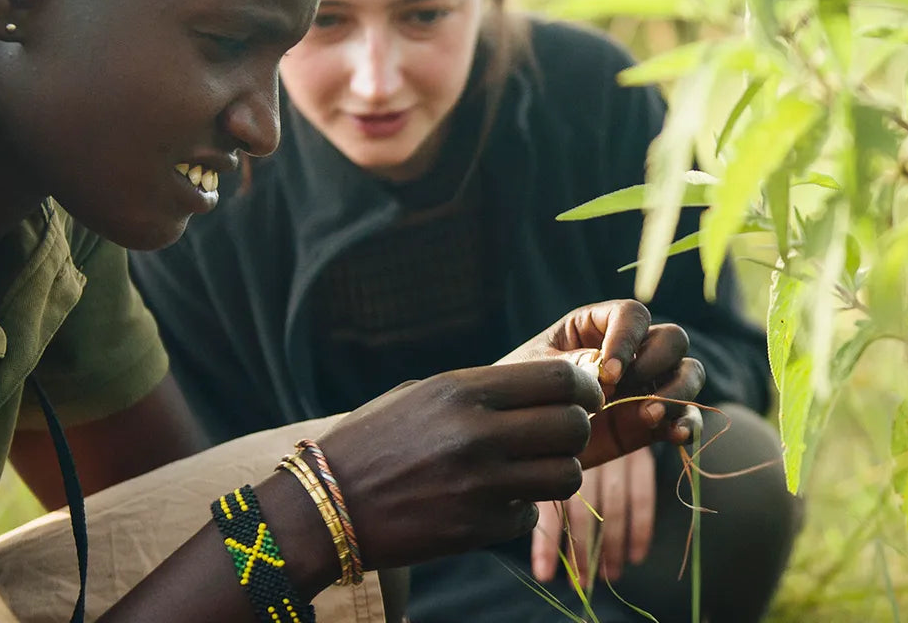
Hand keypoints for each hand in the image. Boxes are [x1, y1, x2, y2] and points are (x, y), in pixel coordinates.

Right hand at [315, 361, 603, 570]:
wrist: (324, 506)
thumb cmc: (372, 442)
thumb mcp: (421, 395)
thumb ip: (481, 390)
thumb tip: (547, 387)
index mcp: (463, 389)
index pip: (559, 379)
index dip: (583, 389)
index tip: (583, 399)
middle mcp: (476, 433)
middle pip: (573, 426)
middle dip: (576, 432)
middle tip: (559, 438)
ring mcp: (479, 484)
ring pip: (566, 476)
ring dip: (556, 474)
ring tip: (530, 473)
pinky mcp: (477, 528)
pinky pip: (529, 516)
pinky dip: (518, 512)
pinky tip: (490, 504)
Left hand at [497, 299, 703, 467]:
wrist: (520, 443)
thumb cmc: (521, 394)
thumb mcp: (536, 374)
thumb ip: (570, 367)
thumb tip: (603, 369)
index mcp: (599, 326)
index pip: (633, 315)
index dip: (628, 339)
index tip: (608, 372)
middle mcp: (632, 351)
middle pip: (672, 339)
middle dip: (655, 362)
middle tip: (622, 389)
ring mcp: (647, 385)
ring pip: (689, 373)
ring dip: (678, 392)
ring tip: (648, 416)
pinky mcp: (653, 421)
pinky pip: (686, 417)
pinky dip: (688, 424)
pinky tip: (677, 436)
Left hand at [531, 446, 656, 584]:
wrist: (611, 408)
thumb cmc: (567, 445)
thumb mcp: (549, 461)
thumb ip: (544, 497)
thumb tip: (538, 554)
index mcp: (555, 458)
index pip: (549, 507)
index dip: (547, 543)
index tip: (544, 576)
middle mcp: (584, 453)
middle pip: (582, 510)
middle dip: (581, 552)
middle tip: (579, 584)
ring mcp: (615, 453)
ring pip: (613, 507)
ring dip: (611, 548)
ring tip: (608, 577)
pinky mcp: (640, 456)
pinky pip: (643, 496)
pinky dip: (641, 528)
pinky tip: (635, 557)